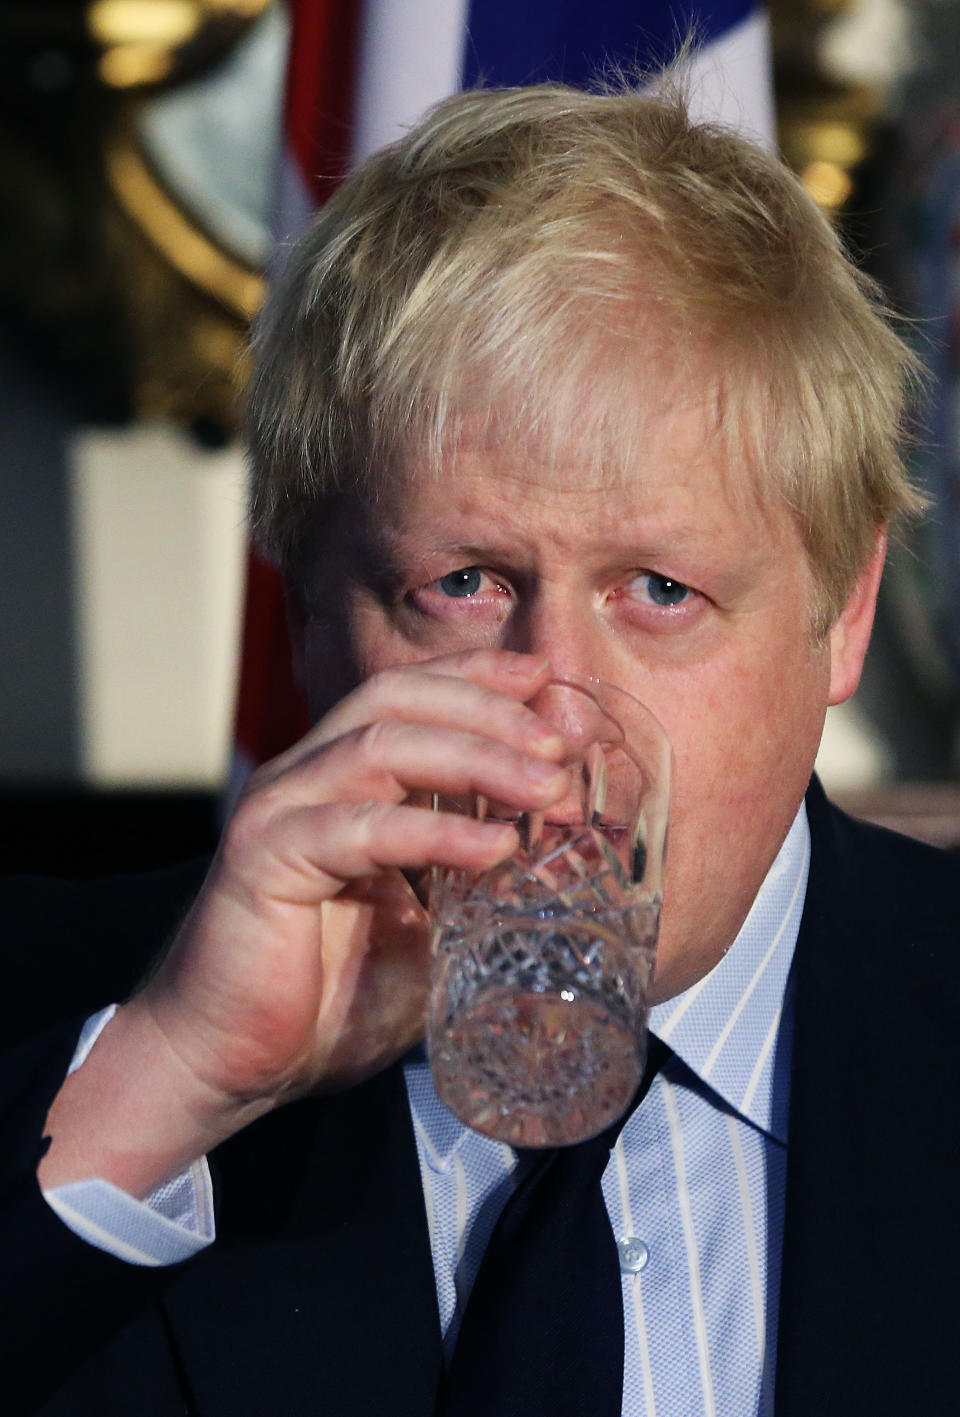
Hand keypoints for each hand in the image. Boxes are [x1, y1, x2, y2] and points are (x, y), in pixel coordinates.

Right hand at [39, 652, 566, 1194]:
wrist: (230, 1065)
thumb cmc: (329, 999)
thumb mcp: (430, 930)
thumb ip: (477, 886)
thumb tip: (565, 866)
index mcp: (344, 780)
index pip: (411, 695)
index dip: (479, 678)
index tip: (550, 683)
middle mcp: (308, 777)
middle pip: (398, 698)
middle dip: (488, 708)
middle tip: (560, 742)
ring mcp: (282, 809)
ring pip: (381, 743)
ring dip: (475, 755)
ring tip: (546, 788)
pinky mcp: (265, 856)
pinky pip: (360, 825)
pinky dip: (434, 830)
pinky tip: (494, 847)